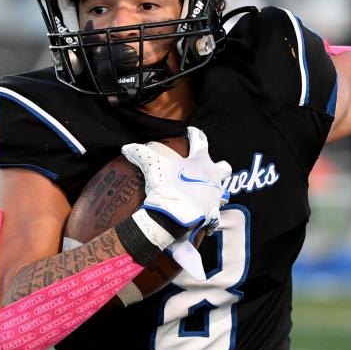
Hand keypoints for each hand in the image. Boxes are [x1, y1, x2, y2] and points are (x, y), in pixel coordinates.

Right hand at [122, 127, 230, 279]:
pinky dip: (210, 218)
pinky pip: (214, 217)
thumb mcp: (152, 166)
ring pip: (222, 193)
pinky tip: (204, 218)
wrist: (172, 216)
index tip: (191, 131)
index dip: (195, 134)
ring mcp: (214, 197)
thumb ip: (140, 153)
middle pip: (224, 168)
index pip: (200, 142)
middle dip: (219, 167)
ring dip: (214, 192)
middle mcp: (213, 178)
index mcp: (201, 162)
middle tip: (208, 169)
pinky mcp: (212, 214)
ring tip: (205, 194)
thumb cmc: (166, 186)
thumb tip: (126, 147)